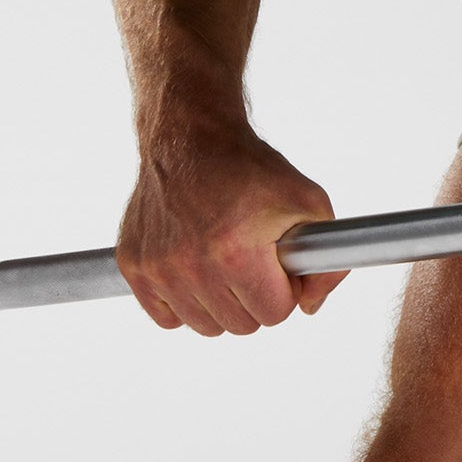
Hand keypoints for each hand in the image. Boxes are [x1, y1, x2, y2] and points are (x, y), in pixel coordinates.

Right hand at [116, 122, 346, 335]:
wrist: (189, 136)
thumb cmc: (249, 167)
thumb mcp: (308, 201)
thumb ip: (328, 261)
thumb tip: (310, 306)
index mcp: (236, 252)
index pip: (274, 313)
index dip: (283, 287)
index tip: (276, 263)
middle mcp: (192, 265)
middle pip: (240, 325)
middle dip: (253, 296)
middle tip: (250, 258)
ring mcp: (158, 268)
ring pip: (204, 325)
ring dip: (219, 301)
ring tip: (222, 258)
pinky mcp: (133, 266)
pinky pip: (167, 318)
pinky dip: (183, 302)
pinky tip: (194, 267)